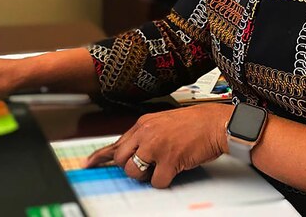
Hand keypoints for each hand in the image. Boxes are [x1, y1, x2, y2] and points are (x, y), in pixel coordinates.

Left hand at [85, 103, 232, 187]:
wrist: (216, 123)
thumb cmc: (195, 123)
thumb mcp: (163, 122)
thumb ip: (146, 135)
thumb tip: (133, 151)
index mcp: (144, 124)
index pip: (116, 142)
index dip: (101, 156)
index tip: (89, 163)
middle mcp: (146, 133)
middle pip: (122, 160)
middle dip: (132, 168)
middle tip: (148, 166)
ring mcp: (156, 147)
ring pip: (135, 172)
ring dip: (148, 176)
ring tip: (163, 166)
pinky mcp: (169, 160)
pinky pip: (157, 182)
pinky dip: (165, 181)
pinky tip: (175, 169)